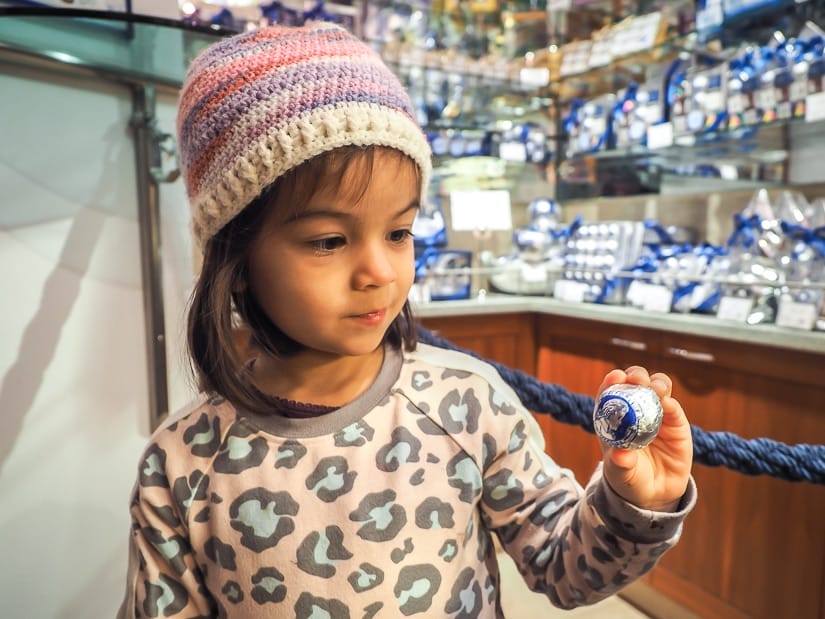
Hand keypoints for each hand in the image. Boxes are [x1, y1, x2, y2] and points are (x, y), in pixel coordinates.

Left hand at [596, 366, 692, 511]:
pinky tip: (667, 404)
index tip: (615, 377)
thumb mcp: (621, 473)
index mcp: (614, 417)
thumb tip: (621, 455)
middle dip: (636, 375)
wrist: (655, 493)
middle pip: (635, 383)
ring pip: (657, 388)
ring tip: (654, 389)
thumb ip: (620, 463)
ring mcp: (656, 414)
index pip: (610, 392)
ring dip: (656, 383)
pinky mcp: (676, 423)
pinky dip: (671, 403)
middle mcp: (635, 410)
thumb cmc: (629, 478)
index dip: (612, 381)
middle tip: (636, 379)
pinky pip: (674, 408)